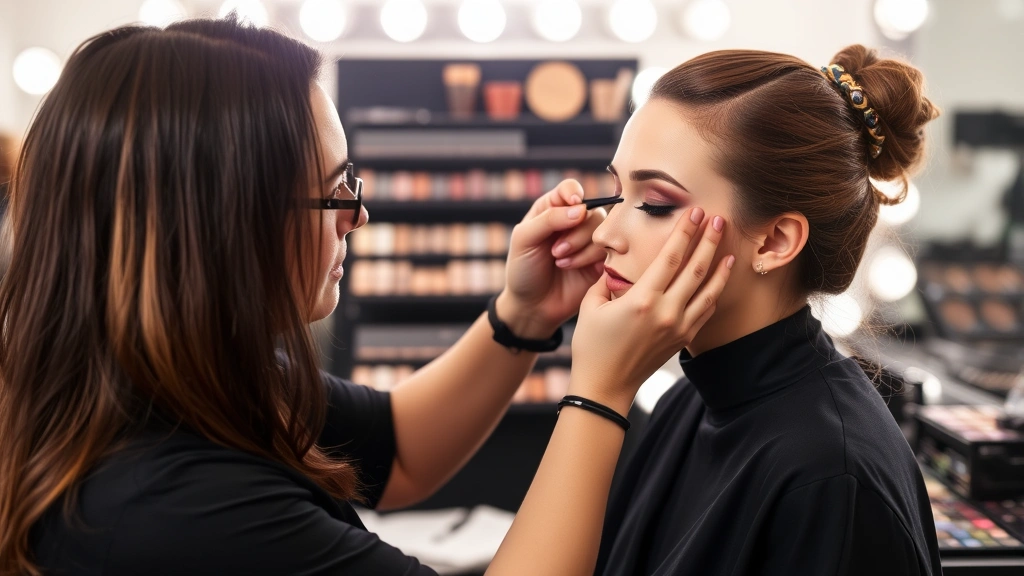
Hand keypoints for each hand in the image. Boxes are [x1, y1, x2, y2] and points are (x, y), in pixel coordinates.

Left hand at [497, 180, 606, 338]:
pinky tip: (571, 268)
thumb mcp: (524, 239)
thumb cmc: (523, 270)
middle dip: (575, 231)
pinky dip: (589, 258)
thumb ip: (549, 218)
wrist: (532, 307)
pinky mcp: (600, 261)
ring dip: (580, 246)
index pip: (570, 189)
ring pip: (602, 230)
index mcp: (552, 210)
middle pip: (592, 210)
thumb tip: (580, 209)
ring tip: (560, 262)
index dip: (575, 194)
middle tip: (555, 251)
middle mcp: (573, 222)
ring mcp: (588, 242)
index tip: (574, 204)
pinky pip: (607, 250)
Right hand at [568, 208, 734, 414]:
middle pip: (696, 269)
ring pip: (708, 291)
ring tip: (729, 247)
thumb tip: (615, 265)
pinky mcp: (682, 340)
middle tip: (719, 219)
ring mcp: (678, 327)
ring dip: (721, 266)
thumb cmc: (592, 347)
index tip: (694, 213)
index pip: (670, 257)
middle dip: (709, 241)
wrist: (605, 387)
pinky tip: (718, 280)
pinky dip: (713, 293)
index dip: (684, 232)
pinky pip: (705, 311)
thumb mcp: (591, 307)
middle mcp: (665, 312)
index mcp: (642, 300)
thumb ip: (606, 281)